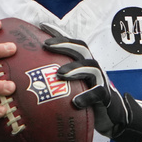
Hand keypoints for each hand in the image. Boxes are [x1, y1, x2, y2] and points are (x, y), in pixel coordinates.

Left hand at [40, 24, 141, 141]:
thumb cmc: (86, 98)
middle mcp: (93, 67)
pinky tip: (75, 102)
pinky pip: (98, 93)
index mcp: (83, 63)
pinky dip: (87, 96)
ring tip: (59, 74)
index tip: (41, 26)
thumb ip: (57, 78)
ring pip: (91, 67)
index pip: (72, 43)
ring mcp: (100, 80)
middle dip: (64, 44)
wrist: (111, 115)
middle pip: (81, 49)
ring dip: (74, 68)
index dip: (58, 33)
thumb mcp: (72, 85)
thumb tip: (29, 77)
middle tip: (47, 44)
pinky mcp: (106, 96)